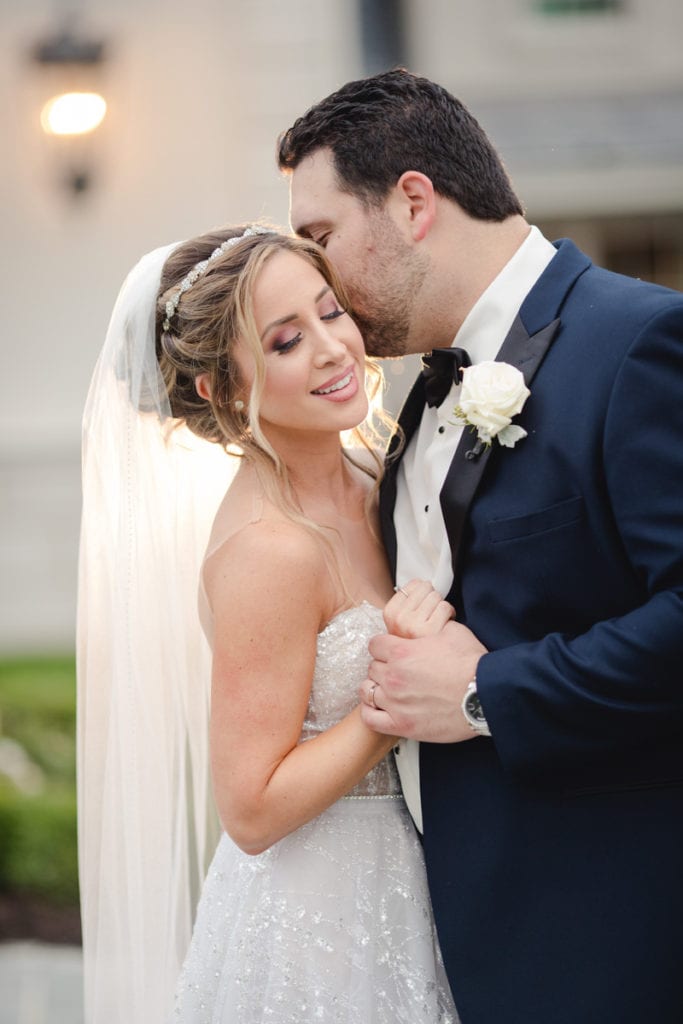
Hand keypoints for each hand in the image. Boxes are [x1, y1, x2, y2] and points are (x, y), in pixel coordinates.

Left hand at [360, 620, 487, 742]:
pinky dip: (371, 712)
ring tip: (390, 689)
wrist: (485, 695)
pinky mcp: (402, 724)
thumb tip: (433, 620)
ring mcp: (395, 702)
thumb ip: (432, 626)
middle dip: (384, 666)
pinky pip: (370, 719)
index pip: (374, 645)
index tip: (392, 651)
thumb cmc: (472, 665)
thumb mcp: (452, 632)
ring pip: (368, 691)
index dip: (385, 646)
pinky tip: (382, 708)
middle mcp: (393, 676)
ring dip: (377, 688)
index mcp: (401, 652)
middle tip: (399, 671)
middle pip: (372, 667)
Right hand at [384, 579, 454, 638]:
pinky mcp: (430, 630)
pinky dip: (449, 613)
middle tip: (433, 612)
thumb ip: (407, 603)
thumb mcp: (403, 622)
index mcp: (390, 613)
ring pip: (436, 596)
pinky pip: (445, 607)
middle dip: (433, 597)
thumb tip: (421, 582)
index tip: (424, 603)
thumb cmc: (420, 641)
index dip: (423, 592)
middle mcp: (398, 619)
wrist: (433, 666)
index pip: (413, 584)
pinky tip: (445, 622)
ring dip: (441, 606)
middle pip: (425, 588)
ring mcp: (412, 625)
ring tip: (439, 618)